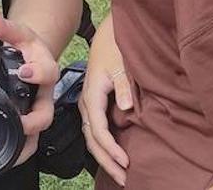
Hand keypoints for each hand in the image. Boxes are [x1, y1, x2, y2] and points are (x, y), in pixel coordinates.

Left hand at [0, 7, 59, 166]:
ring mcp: (38, 110)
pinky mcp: (30, 122)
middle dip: (32, 120)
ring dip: (25, 143)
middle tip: (16, 121)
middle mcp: (45, 94)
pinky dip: (19, 151)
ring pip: (38, 133)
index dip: (36, 73)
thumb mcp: (19, 33)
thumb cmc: (28, 48)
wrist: (35, 58)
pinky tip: (5, 157)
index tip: (23, 72)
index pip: (47, 72)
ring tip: (9, 151)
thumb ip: (5, 26)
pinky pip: (28, 141)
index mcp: (45, 69)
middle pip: (45, 113)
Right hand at [78, 18, 131, 185]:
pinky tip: (115, 155)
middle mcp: (86, 104)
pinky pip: (94, 132)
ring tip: (121, 173)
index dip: (111, 148)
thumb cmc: (114, 49)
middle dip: (106, 161)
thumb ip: (124, 86)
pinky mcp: (93, 106)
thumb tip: (126, 107)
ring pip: (91, 138)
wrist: (106, 37)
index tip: (126, 162)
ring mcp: (88, 106)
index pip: (98, 130)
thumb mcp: (120, 65)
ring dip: (104, 157)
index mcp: (92, 96)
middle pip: (92, 140)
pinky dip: (103, 147)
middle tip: (124, 179)